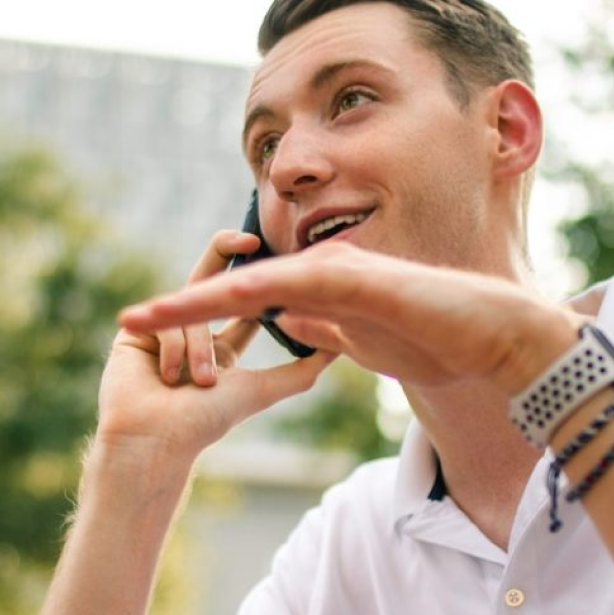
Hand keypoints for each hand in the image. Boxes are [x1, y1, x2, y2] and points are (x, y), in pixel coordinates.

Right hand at [95, 230, 335, 463]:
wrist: (158, 440)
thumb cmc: (207, 421)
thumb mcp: (263, 389)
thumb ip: (301, 369)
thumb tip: (338, 348)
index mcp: (220, 350)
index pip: (242, 305)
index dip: (258, 280)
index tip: (274, 257)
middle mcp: (191, 335)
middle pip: (210, 279)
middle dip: (225, 251)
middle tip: (250, 236)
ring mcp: (161, 331)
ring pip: (193, 311)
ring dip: (201, 350)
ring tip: (201, 383)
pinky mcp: (135, 332)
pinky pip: (166, 322)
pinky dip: (175, 351)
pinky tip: (168, 379)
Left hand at [118, 242, 581, 395]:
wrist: (487, 332)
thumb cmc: (434, 338)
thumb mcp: (361, 342)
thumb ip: (324, 327)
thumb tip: (286, 323)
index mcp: (317, 292)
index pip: (244, 305)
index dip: (196, 319)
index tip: (153, 333)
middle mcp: (318, 273)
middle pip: (235, 290)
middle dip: (180, 309)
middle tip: (126, 323)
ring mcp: (334, 272)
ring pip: (251, 285)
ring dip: (197, 303)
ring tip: (146, 320)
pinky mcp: (355, 279)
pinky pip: (294, 286)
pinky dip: (254, 294)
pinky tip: (216, 304)